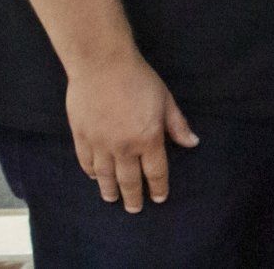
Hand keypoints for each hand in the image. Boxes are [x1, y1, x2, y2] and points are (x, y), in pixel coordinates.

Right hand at [66, 51, 198, 212]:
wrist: (102, 65)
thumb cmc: (139, 79)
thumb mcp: (165, 100)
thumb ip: (177, 125)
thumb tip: (192, 143)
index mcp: (148, 138)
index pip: (156, 172)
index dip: (159, 187)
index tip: (159, 198)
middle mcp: (124, 147)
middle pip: (129, 180)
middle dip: (133, 197)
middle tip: (134, 209)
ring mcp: (100, 144)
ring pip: (105, 176)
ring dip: (110, 190)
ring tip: (113, 199)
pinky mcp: (81, 137)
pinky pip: (86, 162)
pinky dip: (91, 172)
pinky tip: (95, 177)